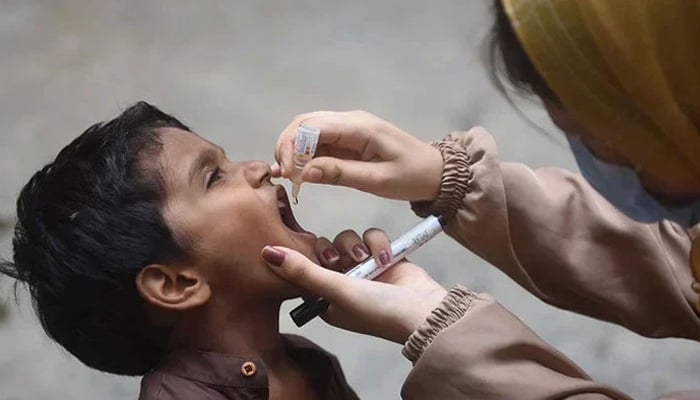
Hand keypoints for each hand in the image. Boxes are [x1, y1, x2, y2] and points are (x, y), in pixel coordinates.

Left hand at [261, 228, 446, 343]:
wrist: (422, 311)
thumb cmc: (375, 310)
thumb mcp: (334, 290)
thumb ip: (301, 271)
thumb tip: (265, 252)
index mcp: (324, 300)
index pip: (303, 270)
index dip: (304, 258)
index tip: (311, 257)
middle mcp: (342, 284)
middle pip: (325, 249)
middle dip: (334, 250)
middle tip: (341, 261)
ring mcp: (364, 270)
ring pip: (347, 240)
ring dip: (357, 246)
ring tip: (369, 260)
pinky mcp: (383, 258)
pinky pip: (371, 237)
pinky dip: (378, 243)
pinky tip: (386, 257)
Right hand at [272, 110, 443, 200]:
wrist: (436, 173)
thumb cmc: (411, 177)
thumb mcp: (377, 180)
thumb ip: (340, 174)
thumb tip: (304, 173)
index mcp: (359, 127)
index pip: (312, 126)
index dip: (293, 147)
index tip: (287, 172)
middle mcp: (350, 120)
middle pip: (304, 123)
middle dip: (288, 146)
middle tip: (284, 175)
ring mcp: (349, 127)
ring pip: (308, 130)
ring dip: (294, 150)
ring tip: (289, 176)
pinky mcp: (349, 138)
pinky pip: (320, 141)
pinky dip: (306, 154)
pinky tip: (301, 172)